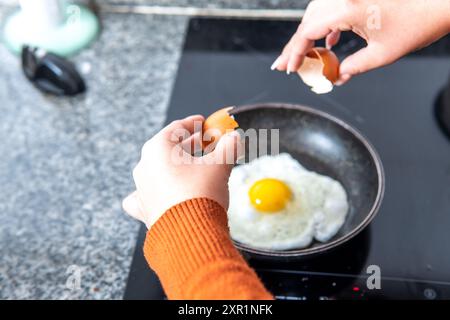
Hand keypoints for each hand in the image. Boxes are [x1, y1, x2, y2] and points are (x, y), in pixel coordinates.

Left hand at [122, 115, 240, 228]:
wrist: (189, 233)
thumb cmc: (201, 193)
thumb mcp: (220, 165)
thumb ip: (228, 147)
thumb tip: (235, 138)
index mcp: (157, 149)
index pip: (176, 128)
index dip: (192, 123)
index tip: (202, 122)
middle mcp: (144, 166)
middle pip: (168, 149)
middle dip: (189, 145)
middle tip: (206, 143)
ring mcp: (142, 189)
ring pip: (160, 170)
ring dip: (178, 166)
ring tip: (195, 167)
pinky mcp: (145, 210)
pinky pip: (149, 194)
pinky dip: (159, 189)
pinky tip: (165, 191)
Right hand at [272, 0, 449, 83]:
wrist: (441, 2)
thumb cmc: (418, 23)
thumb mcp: (382, 54)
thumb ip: (353, 67)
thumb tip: (337, 77)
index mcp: (348, 7)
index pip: (308, 31)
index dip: (294, 52)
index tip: (289, 68)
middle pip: (308, 20)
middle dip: (295, 45)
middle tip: (286, 65)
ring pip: (317, 13)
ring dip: (309, 35)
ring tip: (305, 56)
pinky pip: (332, 8)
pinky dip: (327, 26)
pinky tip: (330, 42)